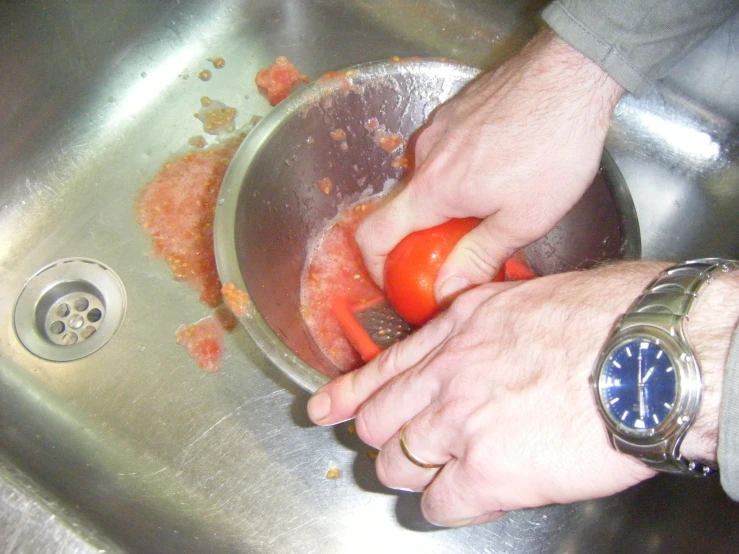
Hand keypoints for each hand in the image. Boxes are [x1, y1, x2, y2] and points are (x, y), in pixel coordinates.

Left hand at [308, 263, 679, 525]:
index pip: (383, 368)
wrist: (649, 355)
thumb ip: (491, 325)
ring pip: (399, 463)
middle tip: (398, 445)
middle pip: (381, 421)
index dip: (348, 394)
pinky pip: (439, 503)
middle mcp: (447, 374)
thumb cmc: (613, 320)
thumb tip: (488, 351)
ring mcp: (459, 424)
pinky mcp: (487, 472)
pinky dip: (445, 506)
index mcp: (458, 328)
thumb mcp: (532, 300)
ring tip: (435, 474)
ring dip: (413, 472)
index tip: (326, 407)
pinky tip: (462, 499)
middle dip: (385, 437)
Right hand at [356, 29, 624, 301]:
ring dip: (446, 200)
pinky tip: (499, 169)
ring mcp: (440, 127)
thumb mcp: (523, 220)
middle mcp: (425, 155)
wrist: (572, 73)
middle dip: (424, 235)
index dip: (375, 265)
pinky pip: (445, 151)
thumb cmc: (553, 146)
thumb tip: (448, 291)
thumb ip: (479, 258)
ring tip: (490, 205)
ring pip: (429, 177)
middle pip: (405, 207)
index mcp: (433, 189)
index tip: (394, 280)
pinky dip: (459, 171)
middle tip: (460, 250)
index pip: (374, 234)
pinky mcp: (458, 109)